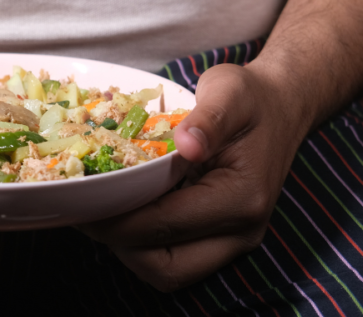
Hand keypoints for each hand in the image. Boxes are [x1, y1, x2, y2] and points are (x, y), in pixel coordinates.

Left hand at [78, 62, 311, 291]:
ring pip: (169, 270)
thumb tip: (186, 142)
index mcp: (242, 198)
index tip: (82, 201)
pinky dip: (142, 242)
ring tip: (99, 212)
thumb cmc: (251, 98)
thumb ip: (208, 117)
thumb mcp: (229, 92)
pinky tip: (121, 209)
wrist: (280, 108)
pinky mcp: (220, 238)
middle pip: (167, 267)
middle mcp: (241, 231)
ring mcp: (232, 240)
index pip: (167, 224)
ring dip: (129, 249)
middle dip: (120, 244)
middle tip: (86, 212)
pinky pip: (174, 256)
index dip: (118, 219)